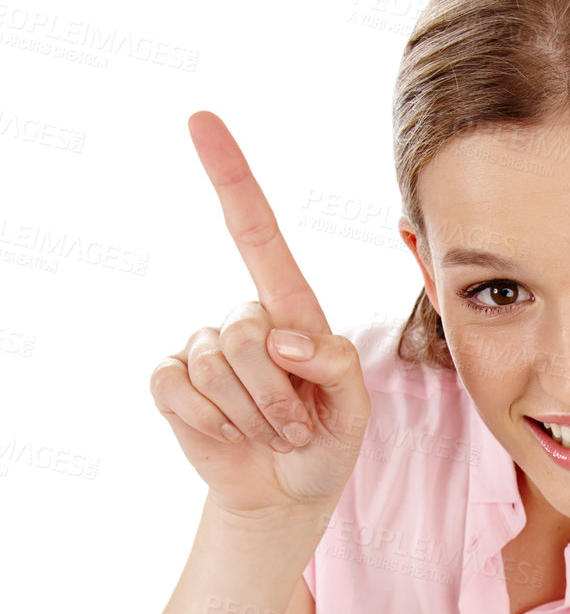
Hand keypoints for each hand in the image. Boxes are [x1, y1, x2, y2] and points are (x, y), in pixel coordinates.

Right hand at [149, 111, 370, 521]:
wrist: (284, 494)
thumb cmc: (324, 442)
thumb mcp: (354, 410)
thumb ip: (336, 366)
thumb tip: (284, 341)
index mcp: (291, 309)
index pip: (256, 233)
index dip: (230, 176)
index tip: (201, 120)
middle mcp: (244, 317)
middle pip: (245, 331)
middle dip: (276, 393)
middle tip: (295, 424)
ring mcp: (202, 345)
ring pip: (216, 365)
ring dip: (251, 414)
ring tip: (270, 431)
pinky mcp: (172, 379)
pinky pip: (178, 388)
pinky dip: (211, 423)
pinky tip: (230, 432)